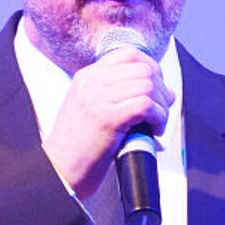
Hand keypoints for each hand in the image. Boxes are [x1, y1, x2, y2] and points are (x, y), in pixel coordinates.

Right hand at [44, 44, 170, 200]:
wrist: (58, 171)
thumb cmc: (78, 147)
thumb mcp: (93, 110)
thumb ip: (121, 96)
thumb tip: (166, 92)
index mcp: (86, 77)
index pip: (129, 54)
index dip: (151, 67)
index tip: (156, 89)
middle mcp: (91, 84)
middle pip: (143, 69)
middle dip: (161, 90)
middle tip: (160, 111)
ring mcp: (98, 99)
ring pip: (148, 86)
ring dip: (161, 107)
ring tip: (155, 124)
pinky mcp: (107, 118)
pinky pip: (145, 105)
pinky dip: (158, 118)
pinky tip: (153, 131)